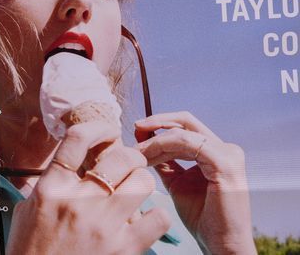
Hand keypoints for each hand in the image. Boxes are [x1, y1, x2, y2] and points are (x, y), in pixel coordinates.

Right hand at [6, 121, 169, 254]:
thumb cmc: (31, 251)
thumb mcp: (29, 209)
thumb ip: (50, 185)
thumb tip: (68, 165)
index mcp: (52, 188)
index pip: (77, 140)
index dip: (97, 128)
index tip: (107, 131)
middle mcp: (79, 201)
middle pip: (120, 157)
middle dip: (129, 157)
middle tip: (128, 164)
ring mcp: (104, 224)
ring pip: (143, 182)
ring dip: (142, 182)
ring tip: (135, 190)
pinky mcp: (124, 247)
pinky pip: (157, 218)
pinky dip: (155, 216)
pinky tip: (144, 219)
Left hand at [135, 112, 255, 254]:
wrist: (220, 243)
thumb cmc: (201, 217)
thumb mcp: (177, 182)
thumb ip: (166, 162)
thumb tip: (144, 143)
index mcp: (216, 151)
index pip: (185, 125)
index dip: (159, 124)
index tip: (136, 130)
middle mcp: (226, 148)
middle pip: (185, 121)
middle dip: (156, 123)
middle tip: (134, 130)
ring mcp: (228, 154)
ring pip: (182, 133)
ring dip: (155, 140)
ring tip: (136, 152)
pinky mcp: (225, 163)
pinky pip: (188, 144)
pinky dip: (164, 147)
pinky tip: (149, 158)